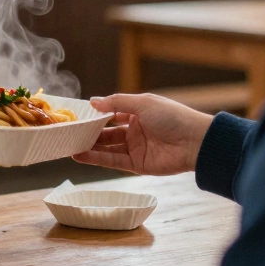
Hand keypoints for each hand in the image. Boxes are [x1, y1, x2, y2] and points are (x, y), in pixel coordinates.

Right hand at [72, 94, 213, 175]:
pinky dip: (96, 159)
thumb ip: (116, 103)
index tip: (78, 115)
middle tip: (69, 132)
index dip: (96, 115)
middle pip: (107, 132)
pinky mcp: (137, 164)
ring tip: (69, 145)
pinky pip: (113, 161)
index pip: (112, 113)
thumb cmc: (172, 117)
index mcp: (138, 113)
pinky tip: (80, 155)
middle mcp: (136, 130)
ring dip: (89, 146)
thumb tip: (93, 101)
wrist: (195, 142)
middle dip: (89, 132)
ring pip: (107, 148)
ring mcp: (136, 148)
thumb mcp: (143, 103)